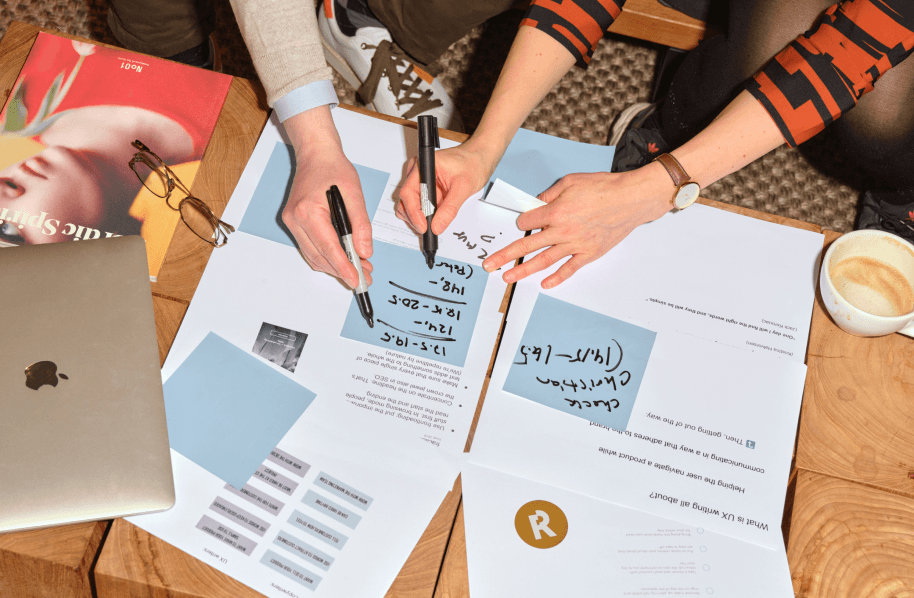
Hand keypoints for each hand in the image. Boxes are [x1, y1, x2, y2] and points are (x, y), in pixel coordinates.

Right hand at [282, 106, 372, 288]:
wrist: (316, 155)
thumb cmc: (333, 168)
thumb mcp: (354, 193)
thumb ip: (360, 224)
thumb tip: (364, 251)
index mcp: (308, 210)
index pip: (328, 247)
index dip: (343, 267)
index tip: (355, 279)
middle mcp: (295, 219)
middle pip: (319, 256)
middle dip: (342, 270)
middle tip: (364, 277)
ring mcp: (292, 222)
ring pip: (314, 256)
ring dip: (335, 266)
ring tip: (358, 270)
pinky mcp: (295, 223)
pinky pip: (310, 248)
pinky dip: (327, 257)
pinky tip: (344, 259)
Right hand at [396, 143, 495, 234]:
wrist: (478, 159)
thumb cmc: (472, 164)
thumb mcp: (464, 187)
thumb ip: (450, 208)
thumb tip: (437, 226)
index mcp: (424, 166)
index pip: (408, 192)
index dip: (413, 212)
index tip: (423, 226)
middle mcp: (418, 172)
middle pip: (405, 201)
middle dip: (414, 218)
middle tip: (429, 229)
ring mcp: (420, 181)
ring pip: (408, 205)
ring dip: (418, 218)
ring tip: (433, 224)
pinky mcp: (425, 189)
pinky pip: (418, 205)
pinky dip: (423, 216)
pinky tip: (434, 219)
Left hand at [482, 166, 672, 287]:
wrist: (631, 199)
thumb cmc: (604, 188)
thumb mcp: (571, 181)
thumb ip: (550, 193)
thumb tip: (538, 203)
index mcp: (556, 212)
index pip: (527, 221)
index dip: (523, 221)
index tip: (525, 221)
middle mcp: (562, 231)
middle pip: (526, 245)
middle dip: (504, 255)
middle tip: (488, 265)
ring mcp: (575, 245)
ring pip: (543, 261)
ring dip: (523, 270)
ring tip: (507, 277)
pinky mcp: (589, 254)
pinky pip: (569, 269)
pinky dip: (556, 278)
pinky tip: (544, 284)